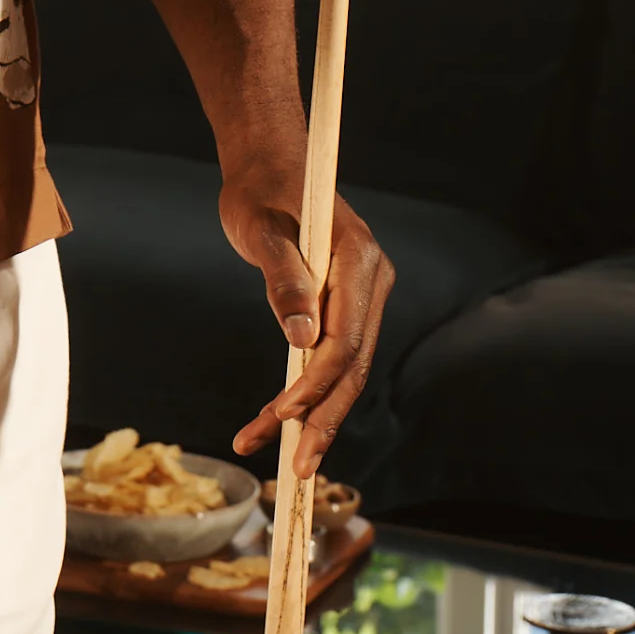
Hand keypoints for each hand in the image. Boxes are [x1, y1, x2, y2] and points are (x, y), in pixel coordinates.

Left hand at [220, 174, 393, 472]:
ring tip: (288, 462)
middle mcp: (373, 284)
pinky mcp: (347, 307)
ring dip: (316, 416)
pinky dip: (310, 392)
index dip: (316, 383)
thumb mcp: (263, 229)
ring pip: (346, 371)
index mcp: (362, 262)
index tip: (282, 414)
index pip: (346, 340)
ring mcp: (364, 298)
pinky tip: (284, 425)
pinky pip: (333, 358)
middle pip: (353, 366)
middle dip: (323, 419)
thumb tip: (301, 338)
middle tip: (298, 468)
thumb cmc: (261, 190)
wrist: (268, 165)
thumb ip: (284, 279)